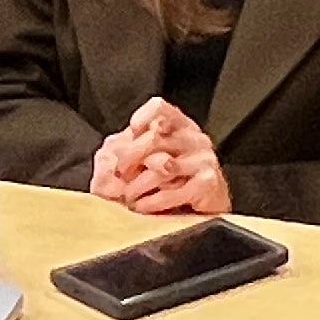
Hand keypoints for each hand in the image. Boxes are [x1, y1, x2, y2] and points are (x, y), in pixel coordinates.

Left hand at [97, 97, 232, 218]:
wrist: (197, 211)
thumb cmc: (166, 182)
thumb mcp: (140, 161)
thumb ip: (122, 151)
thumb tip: (113, 153)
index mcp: (177, 125)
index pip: (159, 108)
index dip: (142, 117)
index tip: (131, 133)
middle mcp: (193, 138)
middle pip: (154, 138)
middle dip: (129, 158)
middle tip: (119, 174)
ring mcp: (203, 159)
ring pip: (162, 165)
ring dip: (137, 185)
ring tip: (128, 196)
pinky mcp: (206, 184)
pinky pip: (173, 191)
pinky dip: (152, 201)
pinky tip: (142, 206)